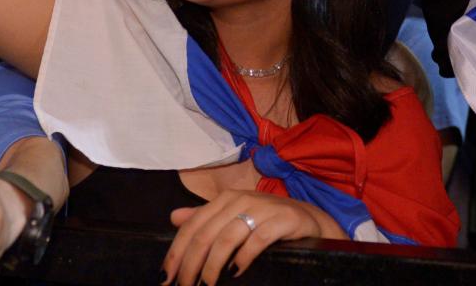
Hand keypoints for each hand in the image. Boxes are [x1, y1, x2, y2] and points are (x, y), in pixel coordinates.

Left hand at [162, 190, 325, 285]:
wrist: (311, 220)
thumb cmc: (268, 221)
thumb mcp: (234, 217)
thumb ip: (205, 218)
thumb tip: (173, 217)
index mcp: (225, 199)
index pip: (192, 226)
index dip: (176, 253)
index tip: (165, 278)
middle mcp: (240, 199)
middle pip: (205, 234)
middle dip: (190, 265)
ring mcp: (262, 208)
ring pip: (227, 237)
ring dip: (213, 265)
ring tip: (208, 285)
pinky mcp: (283, 219)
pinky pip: (258, 239)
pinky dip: (244, 257)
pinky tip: (236, 272)